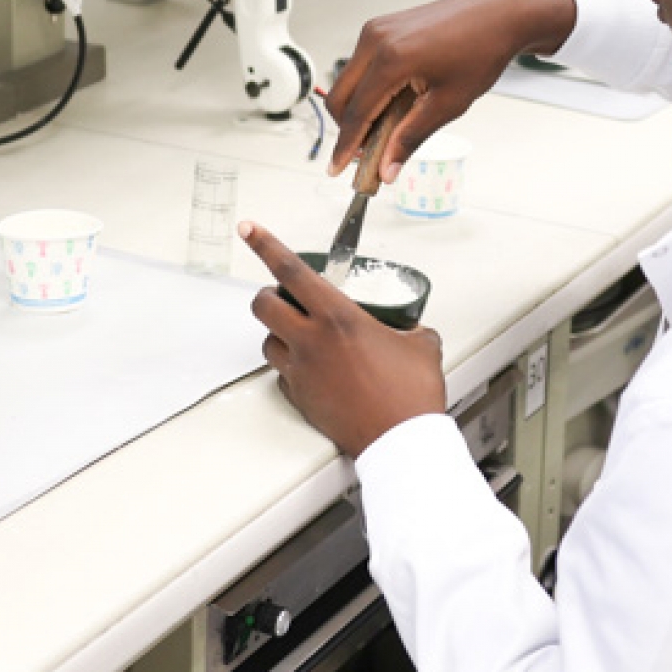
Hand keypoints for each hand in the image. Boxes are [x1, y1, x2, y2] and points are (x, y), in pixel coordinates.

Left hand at [245, 222, 446, 457]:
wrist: (401, 442)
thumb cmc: (411, 395)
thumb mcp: (421, 345)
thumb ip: (408, 327)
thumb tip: (410, 328)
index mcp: (339, 317)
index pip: (291, 270)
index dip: (266, 244)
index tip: (250, 229)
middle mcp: (312, 341)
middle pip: (264, 304)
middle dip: (269, 294)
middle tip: (285, 295)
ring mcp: (302, 372)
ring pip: (267, 341)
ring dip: (278, 332)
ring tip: (302, 334)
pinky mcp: (300, 398)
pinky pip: (282, 374)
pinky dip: (291, 365)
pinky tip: (314, 369)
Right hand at [325, 0, 577, 180]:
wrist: (498, 13)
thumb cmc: (482, 50)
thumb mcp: (449, 103)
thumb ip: (411, 137)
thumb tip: (387, 168)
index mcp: (392, 58)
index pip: (356, 113)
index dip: (346, 145)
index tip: (338, 169)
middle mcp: (376, 39)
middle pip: (340, 97)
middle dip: (348, 129)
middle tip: (367, 154)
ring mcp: (377, 29)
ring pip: (348, 81)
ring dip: (358, 109)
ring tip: (387, 129)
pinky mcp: (382, 26)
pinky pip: (361, 65)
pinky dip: (368, 89)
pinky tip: (393, 104)